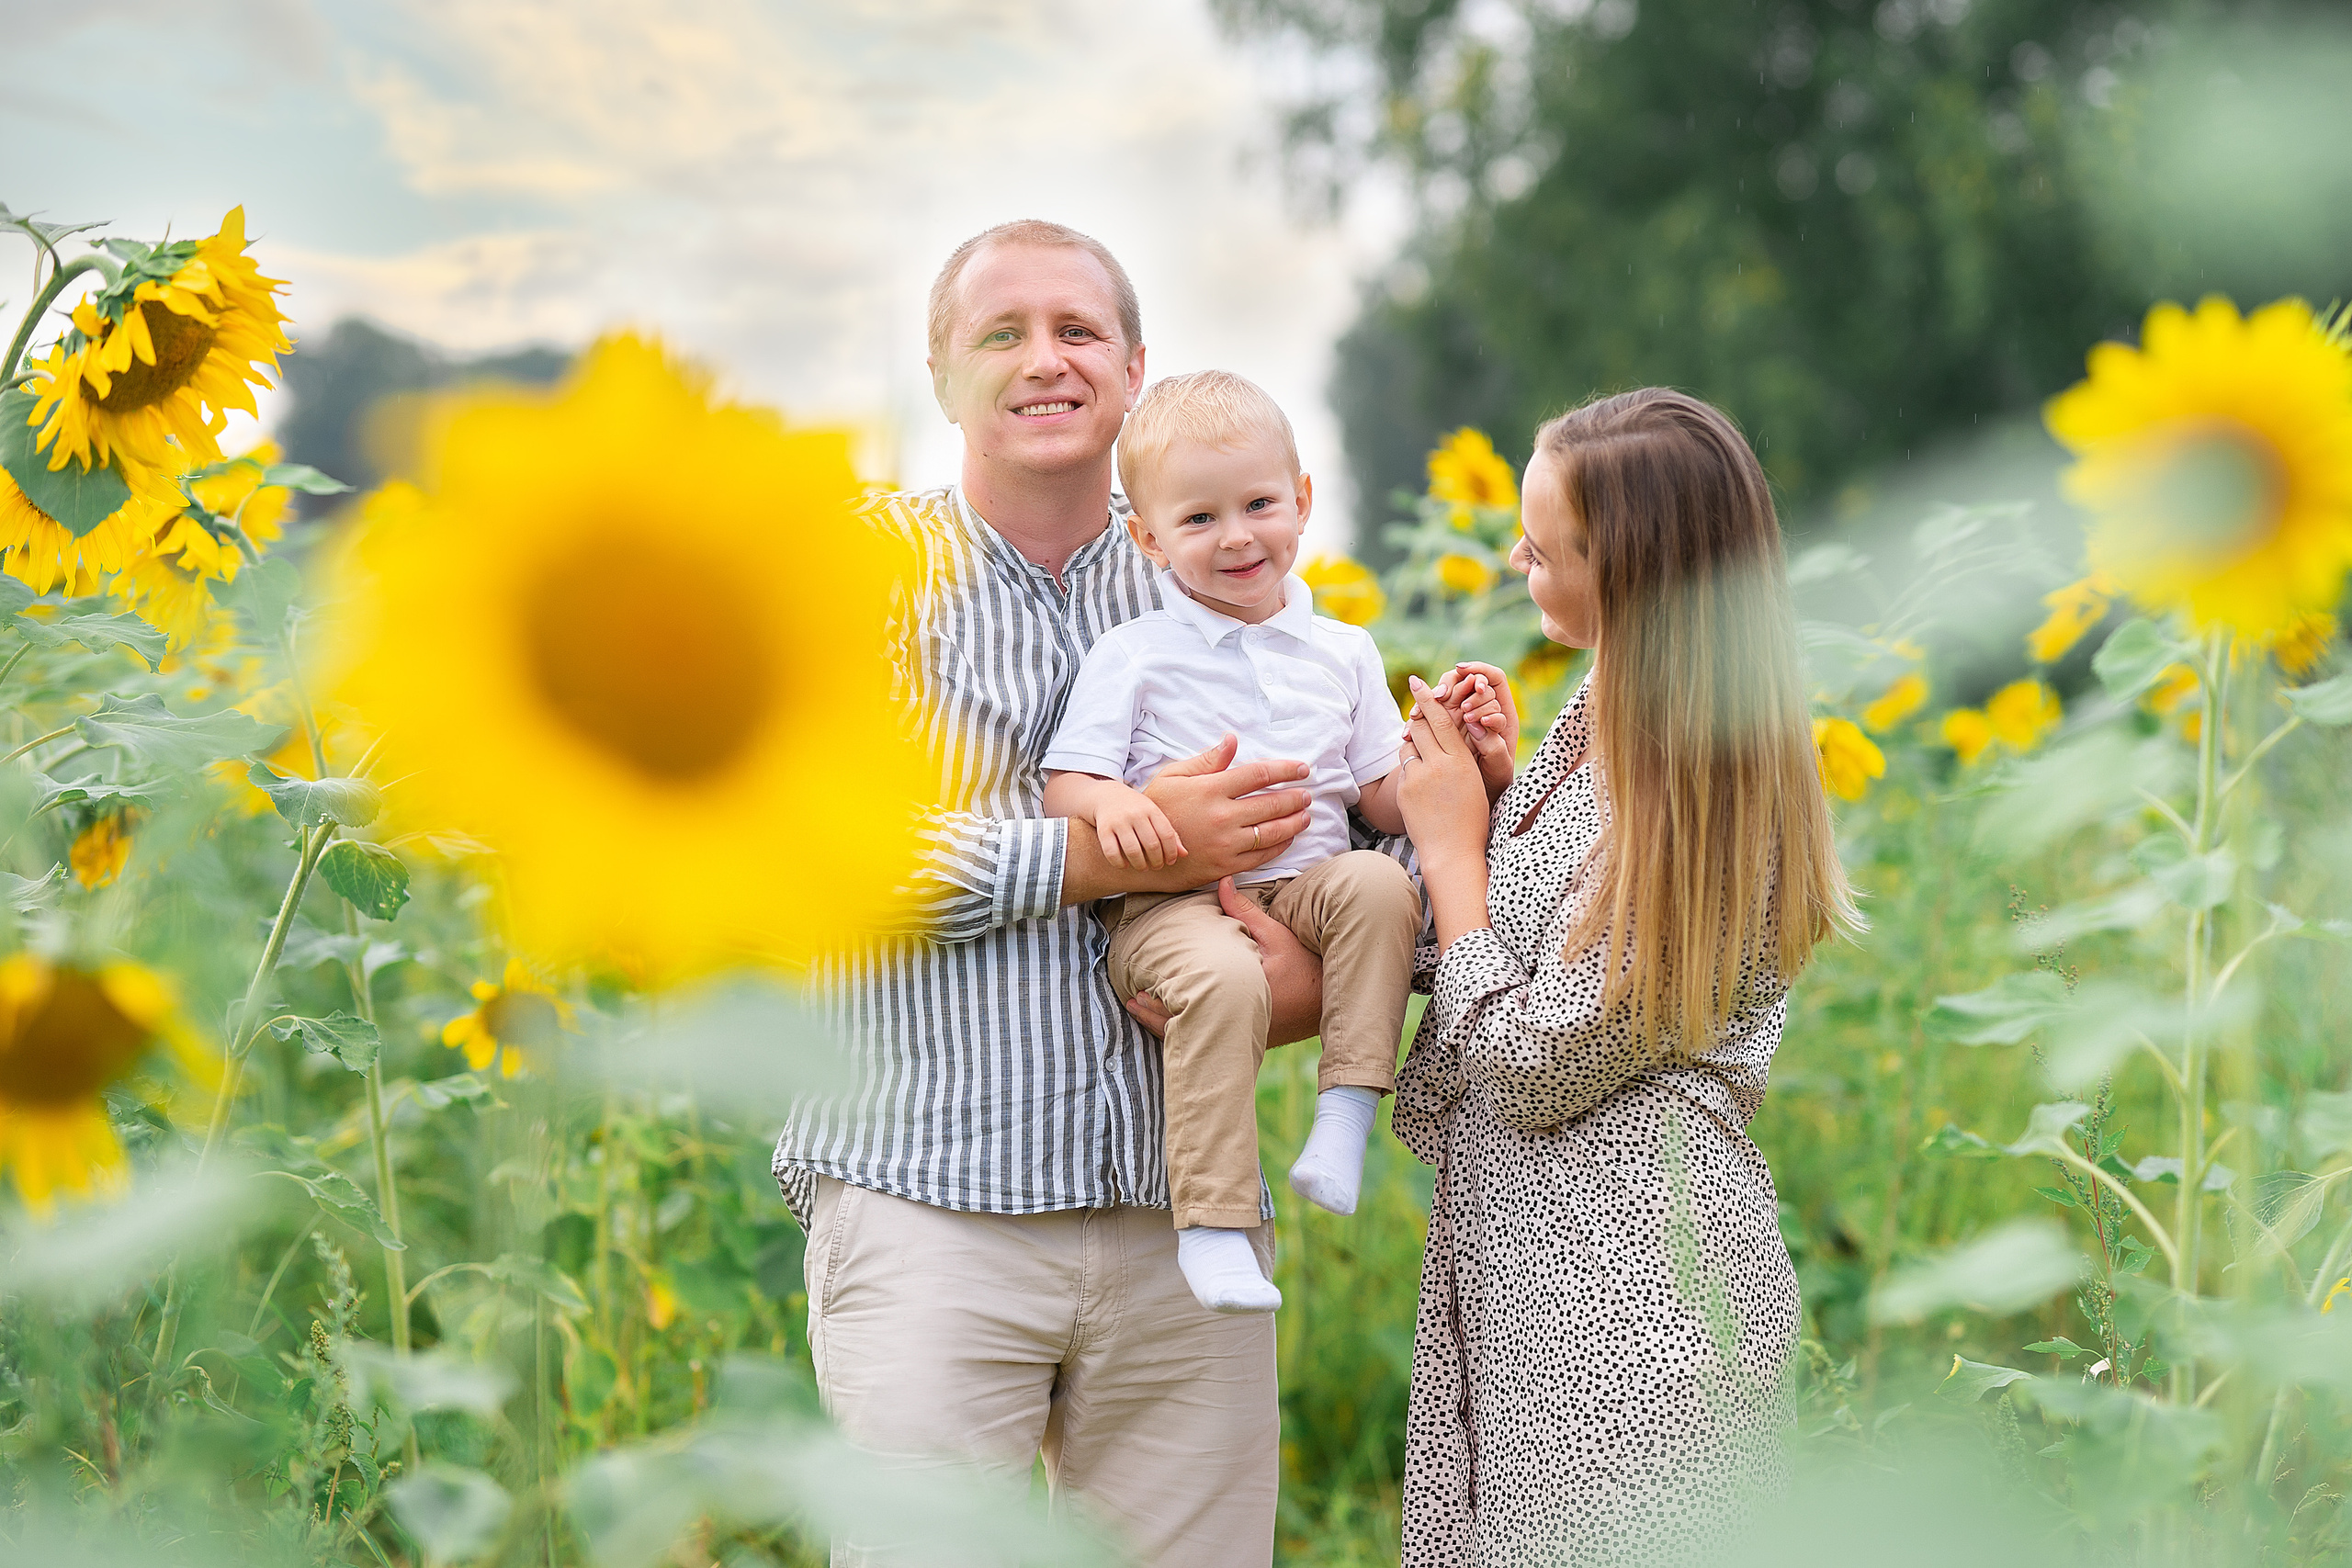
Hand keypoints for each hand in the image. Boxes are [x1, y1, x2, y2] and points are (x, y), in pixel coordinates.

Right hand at [1096, 791, 1185, 869]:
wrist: (1105, 796)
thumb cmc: (1136, 809)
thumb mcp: (1154, 815)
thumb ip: (1169, 833)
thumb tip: (1185, 854)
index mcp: (1151, 809)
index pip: (1167, 834)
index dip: (1171, 852)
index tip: (1171, 861)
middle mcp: (1135, 814)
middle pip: (1152, 844)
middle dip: (1157, 861)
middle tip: (1157, 866)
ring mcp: (1118, 822)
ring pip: (1133, 850)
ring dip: (1140, 865)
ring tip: (1143, 867)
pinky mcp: (1103, 830)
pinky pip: (1112, 852)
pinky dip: (1119, 863)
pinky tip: (1125, 865)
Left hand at [1123, 877, 1322, 1047]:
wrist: (1332, 998)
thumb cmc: (1305, 964)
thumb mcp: (1276, 934)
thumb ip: (1244, 912)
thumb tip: (1221, 882)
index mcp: (1241, 993)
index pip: (1192, 1001)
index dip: (1163, 999)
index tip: (1141, 988)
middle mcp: (1240, 1020)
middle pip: (1188, 1024)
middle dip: (1158, 1015)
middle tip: (1133, 1001)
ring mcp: (1246, 1035)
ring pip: (1198, 1036)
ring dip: (1169, 1027)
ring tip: (1142, 1011)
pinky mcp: (1253, 1041)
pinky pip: (1214, 1041)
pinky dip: (1191, 1033)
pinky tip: (1173, 1025)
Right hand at [1142, 735, 1312, 886]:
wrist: (1143, 853)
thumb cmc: (1158, 809)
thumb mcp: (1173, 776)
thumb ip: (1207, 760)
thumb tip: (1232, 740)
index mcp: (1210, 789)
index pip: (1258, 775)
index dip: (1285, 770)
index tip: (1302, 768)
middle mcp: (1221, 816)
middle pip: (1271, 804)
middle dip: (1295, 798)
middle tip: (1307, 794)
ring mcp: (1225, 844)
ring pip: (1272, 831)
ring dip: (1294, 822)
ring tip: (1305, 815)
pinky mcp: (1226, 865)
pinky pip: (1262, 856)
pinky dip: (1280, 846)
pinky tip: (1288, 837)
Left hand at [1398, 677, 1493, 869]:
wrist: (1452, 852)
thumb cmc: (1470, 818)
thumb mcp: (1473, 781)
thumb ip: (1459, 756)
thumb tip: (1447, 733)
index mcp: (1461, 761)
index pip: (1441, 720)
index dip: (1427, 698)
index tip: (1416, 681)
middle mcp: (1439, 765)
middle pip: (1420, 726)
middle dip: (1417, 716)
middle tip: (1415, 707)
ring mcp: (1418, 778)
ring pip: (1409, 746)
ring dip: (1413, 744)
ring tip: (1425, 758)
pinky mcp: (1404, 790)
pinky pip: (1403, 767)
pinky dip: (1410, 766)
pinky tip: (1419, 781)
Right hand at [1432, 663, 1518, 801]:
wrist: (1477, 797)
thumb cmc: (1494, 782)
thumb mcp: (1499, 767)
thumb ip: (1493, 745)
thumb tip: (1476, 725)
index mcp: (1501, 712)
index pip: (1493, 678)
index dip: (1481, 672)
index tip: (1470, 678)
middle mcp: (1480, 709)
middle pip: (1465, 681)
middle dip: (1451, 685)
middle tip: (1441, 697)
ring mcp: (1459, 716)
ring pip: (1444, 695)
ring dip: (1430, 699)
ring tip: (1419, 713)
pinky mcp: (1442, 726)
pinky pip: (1429, 714)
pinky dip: (1419, 718)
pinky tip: (1410, 730)